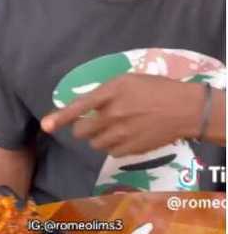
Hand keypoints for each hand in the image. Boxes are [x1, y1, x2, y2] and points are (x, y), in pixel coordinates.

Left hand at [40, 73, 203, 155]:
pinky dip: (113, 147)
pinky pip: (110, 153)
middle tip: (94, 123)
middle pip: (82, 130)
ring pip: (94, 144)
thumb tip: (84, 105)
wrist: (187, 109)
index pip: (80, 106)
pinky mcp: (132, 149)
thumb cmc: (156, 89)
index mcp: (112, 93)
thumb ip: (104, 92)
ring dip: (98, 138)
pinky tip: (125, 137)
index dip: (61, 117)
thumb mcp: (128, 81)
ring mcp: (123, 133)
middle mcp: (114, 114)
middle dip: (84, 128)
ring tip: (114, 129)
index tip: (46, 125)